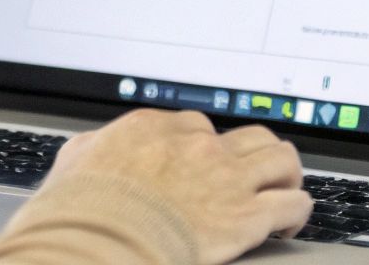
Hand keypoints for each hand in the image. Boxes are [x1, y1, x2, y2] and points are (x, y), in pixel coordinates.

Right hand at [40, 109, 310, 263]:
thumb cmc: (81, 211)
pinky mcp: (246, 216)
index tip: (207, 165)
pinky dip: (296, 211)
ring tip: (282, 191)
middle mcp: (198, 146)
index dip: (205, 148)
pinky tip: (289, 224)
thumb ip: (92, 150)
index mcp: (156, 129)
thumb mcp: (73, 163)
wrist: (100, 241)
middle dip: (253, 154)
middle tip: (253, 174)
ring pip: (281, 159)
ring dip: (285, 175)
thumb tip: (91, 150)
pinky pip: (291, 203)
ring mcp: (227, 178)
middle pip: (248, 135)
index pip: (197, 126)